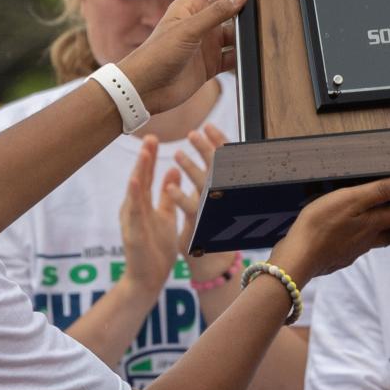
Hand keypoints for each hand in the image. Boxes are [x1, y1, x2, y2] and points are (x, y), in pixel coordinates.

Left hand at [118, 0, 246, 114]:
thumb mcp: (187, 30)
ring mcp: (206, 43)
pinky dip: (244, 54)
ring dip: (247, 28)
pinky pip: (233, 55)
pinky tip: (258, 52)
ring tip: (268, 21)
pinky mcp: (210, 64)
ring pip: (234, 30)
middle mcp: (200, 22)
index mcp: (189, 6)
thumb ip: (215, 13)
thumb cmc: (157, 54)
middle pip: (226, 2)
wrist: (146, 89)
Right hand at [118, 136, 180, 295]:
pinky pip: (133, 212)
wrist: (147, 278)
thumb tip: (172, 170)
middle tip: (150, 136)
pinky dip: (134, 196)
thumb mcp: (164, 215)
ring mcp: (131, 220)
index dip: (149, 157)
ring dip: (139, 171)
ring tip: (145, 152)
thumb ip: (165, 194)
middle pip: (138, 178)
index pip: (145, 176)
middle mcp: (133, 208)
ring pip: (134, 192)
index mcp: (141, 204)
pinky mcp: (132, 233)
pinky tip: (135, 182)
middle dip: (144, 158)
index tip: (154, 137)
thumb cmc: (155, 247)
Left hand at [164, 124, 230, 282]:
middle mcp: (220, 197)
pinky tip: (169, 187)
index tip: (207, 127)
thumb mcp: (207, 200)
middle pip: (215, 168)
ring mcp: (211, 211)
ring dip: (190, 169)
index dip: (215, 143)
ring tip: (176, 154)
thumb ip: (203, 179)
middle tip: (194, 133)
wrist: (211, 262)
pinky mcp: (199, 226)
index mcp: (220, 188)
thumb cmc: (211, 229)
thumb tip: (200, 155)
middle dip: (205, 149)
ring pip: (203, 186)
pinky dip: (180, 197)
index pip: (220, 161)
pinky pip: (190, 209)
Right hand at [270, 176, 389, 286]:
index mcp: (375, 224)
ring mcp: (355, 249)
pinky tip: (357, 231)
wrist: (297, 260)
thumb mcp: (349, 201)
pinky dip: (368, 234)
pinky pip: (362, 242)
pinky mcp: (341, 254)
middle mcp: (370, 239)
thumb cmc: (320, 226)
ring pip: (380, 236)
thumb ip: (378, 192)